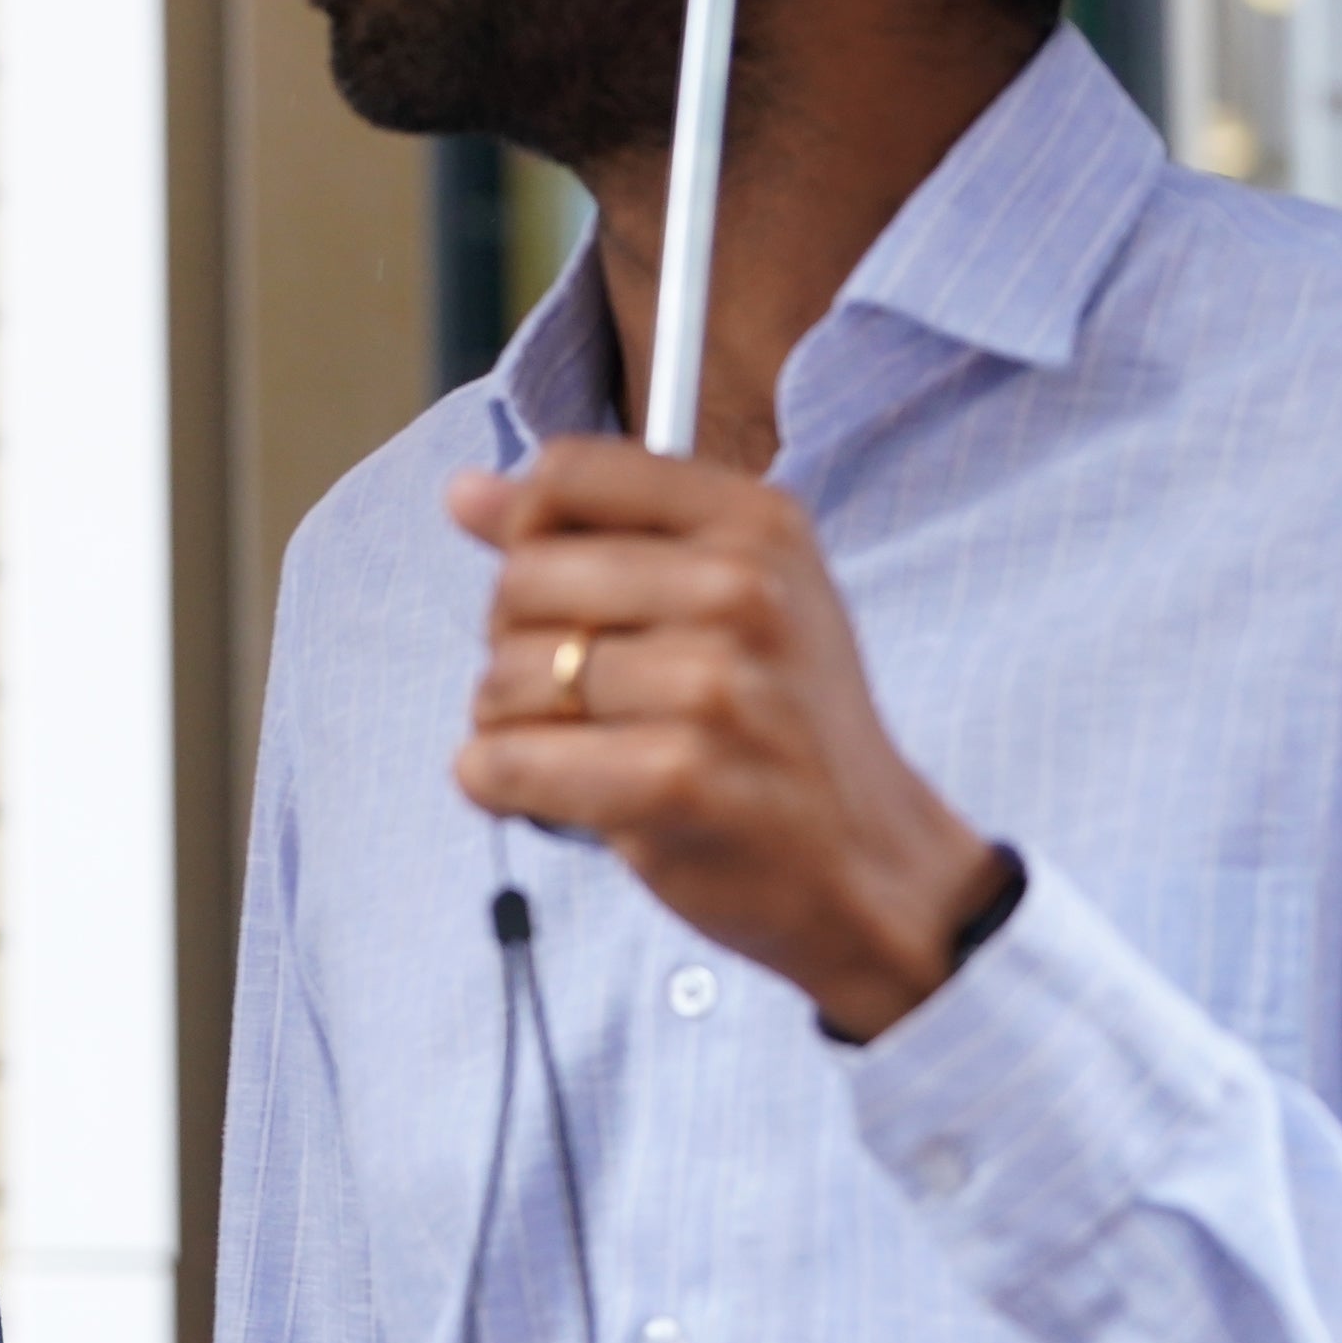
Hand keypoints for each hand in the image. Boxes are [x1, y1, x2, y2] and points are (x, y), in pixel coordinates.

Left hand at [449, 439, 1005, 1040]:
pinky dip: (501, 784)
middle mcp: (742, 589)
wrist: (877, 869)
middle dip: (518, 644)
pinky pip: (506, 762)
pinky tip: (554, 796)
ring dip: (511, 725)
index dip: (523, 531)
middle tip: (580, 694)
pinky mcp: (677, 780)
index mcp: (757, 523)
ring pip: (504, 676)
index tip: (552, 589)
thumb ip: (591, 534)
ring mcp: (713, 685)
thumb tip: (464, 494)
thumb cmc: (783, 727)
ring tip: (582, 749)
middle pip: (520, 580)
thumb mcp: (727, 598)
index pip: (567, 474)